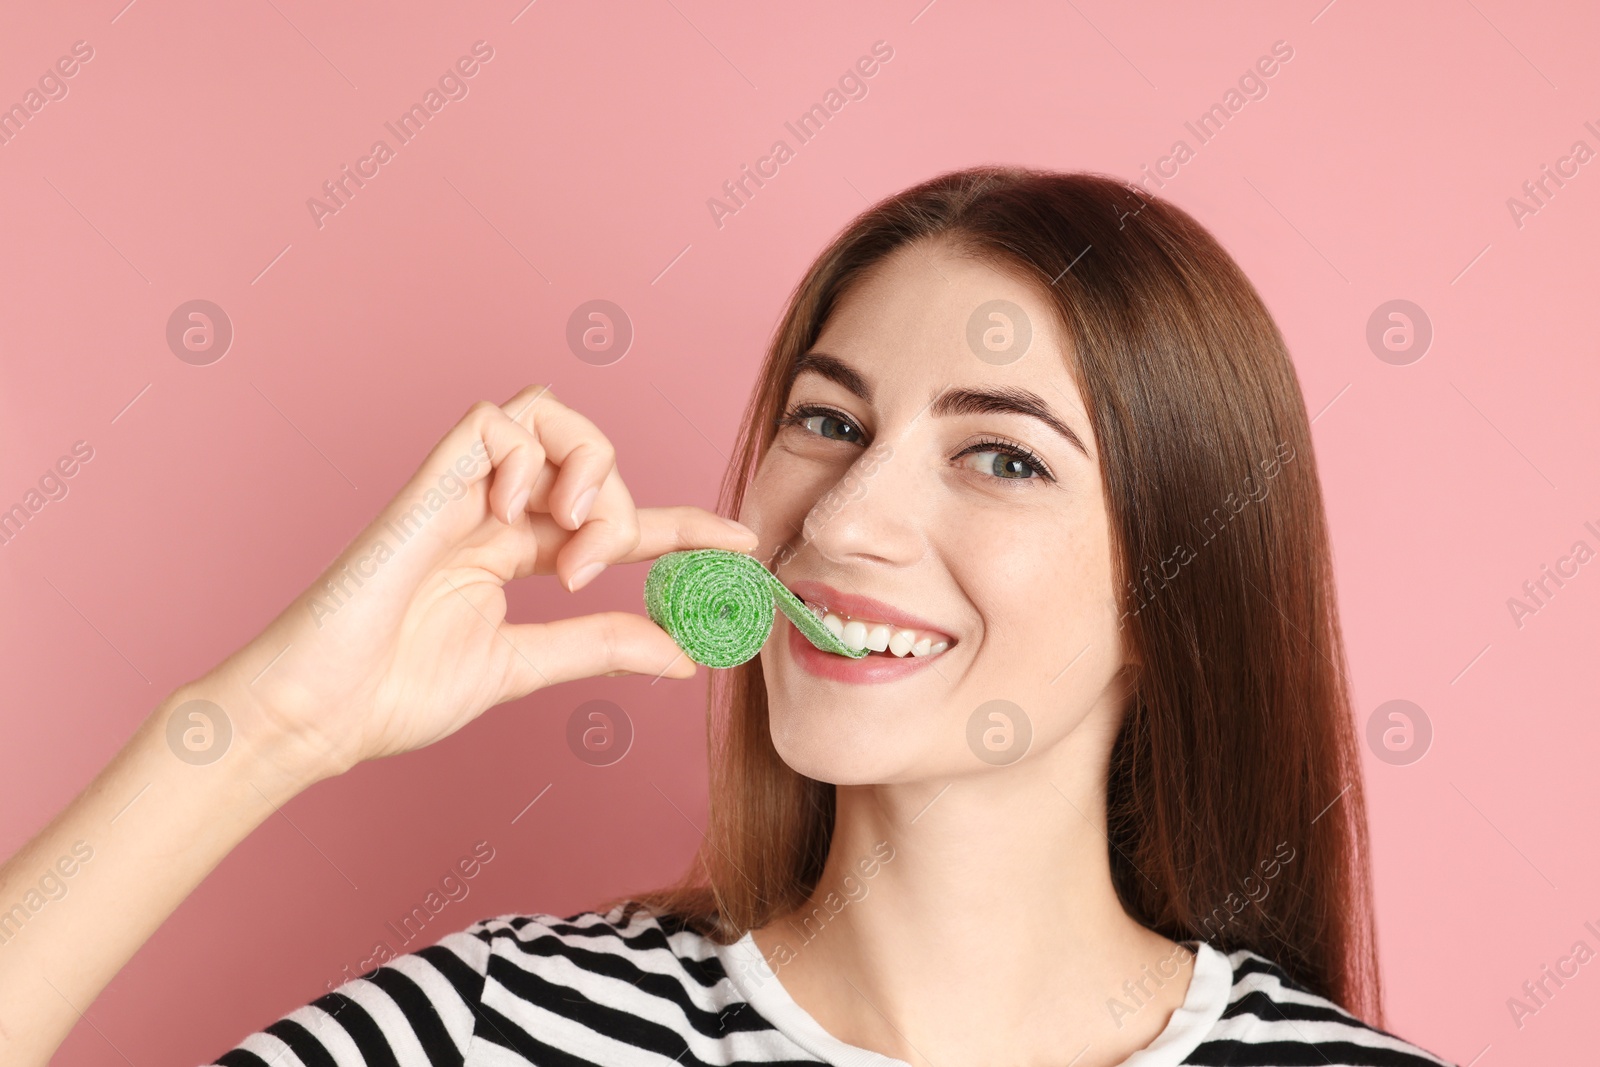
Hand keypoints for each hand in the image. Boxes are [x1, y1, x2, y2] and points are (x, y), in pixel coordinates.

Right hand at [195, 384, 755, 785]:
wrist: (318, 713)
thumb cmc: (397, 691)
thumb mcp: (525, 665)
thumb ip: (600, 645)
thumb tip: (683, 653)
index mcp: (513, 551)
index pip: (616, 519)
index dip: (683, 525)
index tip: (742, 546)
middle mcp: (491, 512)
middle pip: (589, 452)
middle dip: (622, 504)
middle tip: (599, 564)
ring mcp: (458, 493)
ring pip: (547, 413)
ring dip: (586, 466)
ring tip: (572, 534)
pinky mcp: (426, 486)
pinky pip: (489, 423)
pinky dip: (524, 457)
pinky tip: (515, 515)